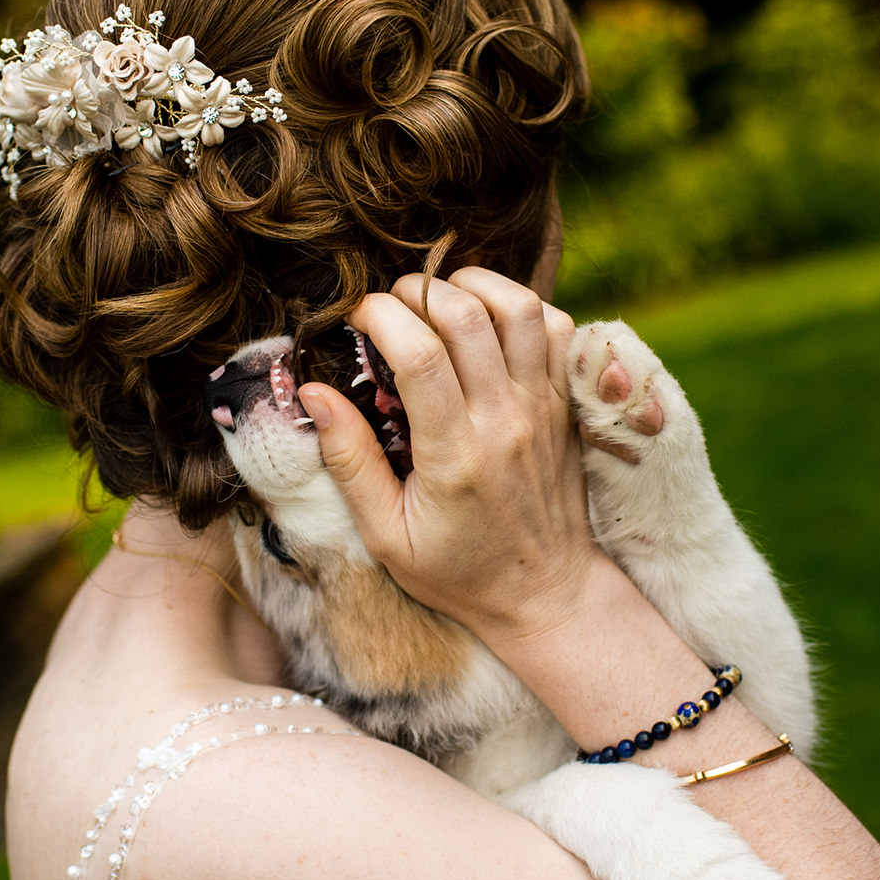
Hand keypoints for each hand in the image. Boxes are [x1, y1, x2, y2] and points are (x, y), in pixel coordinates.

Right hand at [294, 268, 610, 642]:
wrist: (546, 593)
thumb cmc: (459, 572)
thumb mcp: (387, 535)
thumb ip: (349, 461)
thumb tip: (312, 392)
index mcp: (456, 454)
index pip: (419, 354)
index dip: (380, 316)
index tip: (355, 318)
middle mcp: (506, 420)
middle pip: (468, 315)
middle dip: (417, 290)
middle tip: (391, 305)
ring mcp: (544, 407)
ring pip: (522, 309)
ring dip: (476, 286)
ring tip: (440, 298)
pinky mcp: (567, 404)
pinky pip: (559, 329)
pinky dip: (523, 307)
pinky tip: (489, 321)